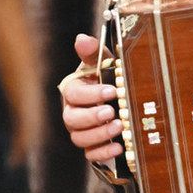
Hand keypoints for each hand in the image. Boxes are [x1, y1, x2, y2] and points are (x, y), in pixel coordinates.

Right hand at [58, 33, 122, 161]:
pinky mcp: (91, 147)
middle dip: (92, 116)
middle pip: (72, 119)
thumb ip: (94, 53)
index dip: (90, 93)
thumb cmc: (109, 78)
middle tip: (111, 111)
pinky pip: (91, 154)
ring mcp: (80, 131)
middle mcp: (72, 112)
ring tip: (118, 126)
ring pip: (79, 138)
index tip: (111, 90)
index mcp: (74, 91)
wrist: (119, 100)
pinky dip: (104, 152)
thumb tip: (81, 38)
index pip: (73, 93)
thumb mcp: (105, 63)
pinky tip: (119, 147)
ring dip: (99, 134)